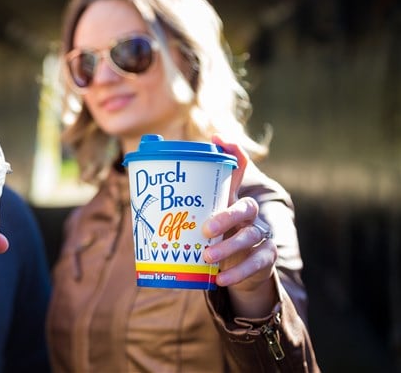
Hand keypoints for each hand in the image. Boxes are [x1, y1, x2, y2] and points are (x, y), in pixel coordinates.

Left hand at [202, 135, 277, 317]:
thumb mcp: (203, 224)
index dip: (233, 153)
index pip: (239, 170)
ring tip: (207, 257)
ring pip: (249, 236)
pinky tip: (220, 279)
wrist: (240, 270)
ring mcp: (260, 235)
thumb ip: (187, 211)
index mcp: (232, 200)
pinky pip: (255, 263)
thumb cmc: (218, 240)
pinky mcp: (266, 257)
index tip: (217, 139)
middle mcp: (249, 214)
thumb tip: (153, 198)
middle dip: (226, 217)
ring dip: (228, 247)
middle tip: (206, 230)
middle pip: (246, 207)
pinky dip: (237, 272)